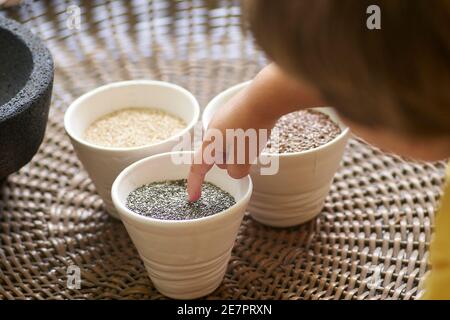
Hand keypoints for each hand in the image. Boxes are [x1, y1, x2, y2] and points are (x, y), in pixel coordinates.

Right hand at [187, 63, 323, 200]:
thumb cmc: (252, 127)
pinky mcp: (235, 111)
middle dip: (230, 163)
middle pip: (217, 157)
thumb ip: (236, 171)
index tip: (194, 197)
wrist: (265, 96)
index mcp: (210, 142)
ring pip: (228, 146)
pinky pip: (236, 133)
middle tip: (247, 157)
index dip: (195, 184)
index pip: (198, 167)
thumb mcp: (244, 157)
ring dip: (239, 151)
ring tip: (255, 142)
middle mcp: (212, 129)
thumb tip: (235, 171)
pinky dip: (244, 139)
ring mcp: (223, 118)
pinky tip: (257, 132)